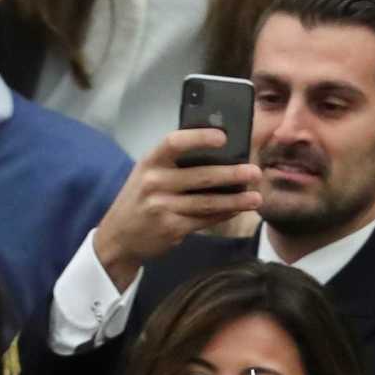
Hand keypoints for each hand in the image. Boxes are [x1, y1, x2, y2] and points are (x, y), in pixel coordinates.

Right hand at [93, 129, 262, 289]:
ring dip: (236, 200)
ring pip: (208, 202)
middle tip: (255, 172)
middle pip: (201, 176)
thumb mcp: (147, 174)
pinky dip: (223, 214)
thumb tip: (219, 152)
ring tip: (256, 197)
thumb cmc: (140, 199)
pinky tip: (237, 210)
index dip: (199, 138)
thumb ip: (173, 163)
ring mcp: (162, 208)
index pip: (174, 143)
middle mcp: (154, 183)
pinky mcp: (171, 229)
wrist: (118, 238)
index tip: (223, 137)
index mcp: (150, 162)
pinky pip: (204, 220)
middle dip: (232, 174)